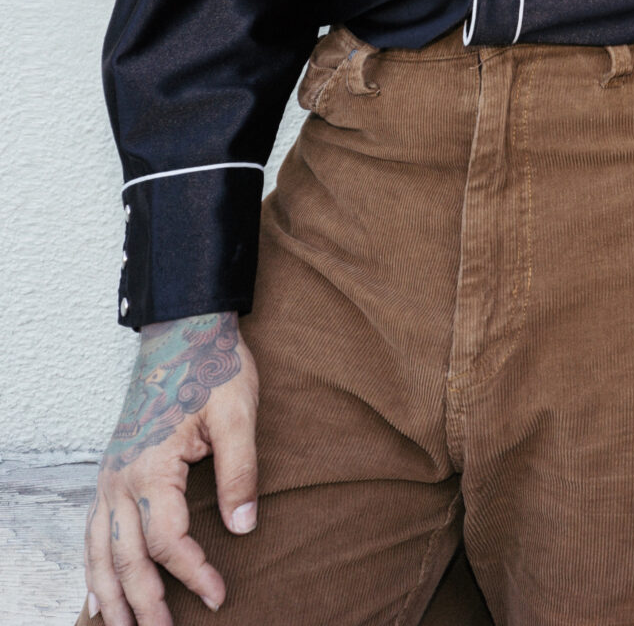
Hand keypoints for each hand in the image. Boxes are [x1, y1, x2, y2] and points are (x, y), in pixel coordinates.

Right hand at [84, 313, 259, 625]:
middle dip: (143, 603)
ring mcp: (108, 477)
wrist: (182, 332)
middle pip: (126, 557)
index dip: (193, 573)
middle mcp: (119, 478)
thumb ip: (242, 472)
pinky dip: (93, 567)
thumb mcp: (240, 415)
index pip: (167, 540)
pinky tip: (98, 592)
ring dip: (110, 594)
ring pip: (99, 551)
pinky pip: (92, 531)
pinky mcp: (109, 472)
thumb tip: (244, 528)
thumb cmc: (215, 370)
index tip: (219, 596)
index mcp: (151, 467)